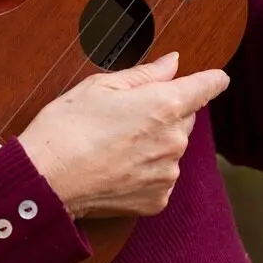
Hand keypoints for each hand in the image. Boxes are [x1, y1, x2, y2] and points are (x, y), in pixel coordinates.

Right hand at [16, 50, 229, 220]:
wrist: (46, 181)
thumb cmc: (67, 127)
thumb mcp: (100, 86)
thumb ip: (145, 74)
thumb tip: (173, 63)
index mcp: (165, 105)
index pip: (207, 86)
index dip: (211, 79)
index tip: (216, 78)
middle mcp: (175, 140)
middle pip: (184, 118)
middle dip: (165, 113)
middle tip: (126, 115)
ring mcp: (168, 173)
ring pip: (171, 149)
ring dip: (154, 144)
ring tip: (114, 145)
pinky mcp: (157, 199)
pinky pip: (159, 177)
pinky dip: (144, 172)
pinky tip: (115, 167)